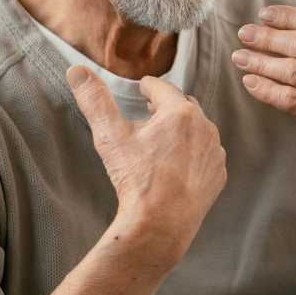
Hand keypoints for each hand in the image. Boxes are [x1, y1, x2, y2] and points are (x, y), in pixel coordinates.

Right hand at [67, 67, 226, 259]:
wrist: (161, 224)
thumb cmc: (137, 179)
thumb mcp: (111, 136)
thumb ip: (95, 101)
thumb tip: (77, 70)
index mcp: (180, 112)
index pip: (162, 88)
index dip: (148, 87)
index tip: (143, 88)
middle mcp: (205, 127)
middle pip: (184, 106)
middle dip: (167, 107)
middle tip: (151, 111)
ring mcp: (215, 152)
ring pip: (198, 130)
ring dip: (182, 130)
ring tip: (164, 139)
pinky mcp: (218, 174)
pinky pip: (206, 155)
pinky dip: (194, 154)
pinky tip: (178, 164)